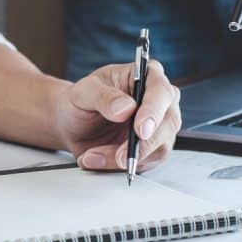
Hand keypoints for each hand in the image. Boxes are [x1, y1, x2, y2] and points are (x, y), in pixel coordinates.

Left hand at [54, 62, 180, 171]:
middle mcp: (159, 101)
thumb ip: (103, 96)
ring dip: (125, 157)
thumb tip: (126, 108)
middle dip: (144, 144)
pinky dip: (118, 165)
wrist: (73, 123)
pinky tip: (96, 159)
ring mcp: (159, 127)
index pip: (161, 91)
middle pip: (168, 122)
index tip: (140, 129)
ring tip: (94, 155)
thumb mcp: (83, 92)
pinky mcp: (152, 149)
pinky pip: (144, 163)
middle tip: (121, 156)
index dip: (153, 111)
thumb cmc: (81, 100)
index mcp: (147, 76)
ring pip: (157, 148)